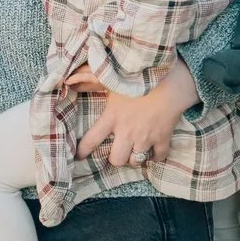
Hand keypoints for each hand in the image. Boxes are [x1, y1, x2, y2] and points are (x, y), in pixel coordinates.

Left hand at [76, 61, 197, 168]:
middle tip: (117, 151)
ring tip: (134, 150)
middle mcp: (127, 132)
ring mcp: (145, 138)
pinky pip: (159, 157)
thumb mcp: (112, 79)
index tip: (79, 157)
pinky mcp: (163, 139)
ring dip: (134, 158)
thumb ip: (90, 81)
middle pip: (116, 160)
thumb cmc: (139, 78)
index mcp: (112, 118)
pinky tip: (153, 151)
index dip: (83, 151)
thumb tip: (69, 80)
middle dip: (115, 159)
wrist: (170, 81)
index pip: (91, 140)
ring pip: (135, 161)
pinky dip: (156, 157)